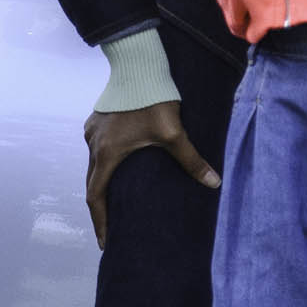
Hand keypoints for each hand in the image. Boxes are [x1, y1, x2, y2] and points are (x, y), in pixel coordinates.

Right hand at [84, 98, 219, 244]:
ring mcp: (92, 130)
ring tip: (115, 197)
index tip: (104, 242)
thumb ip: (191, 160)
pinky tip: (118, 163)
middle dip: (101, 208)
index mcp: (107, 154)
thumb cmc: (153, 98)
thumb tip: (214, 183)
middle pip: (92, 183)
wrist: (137, 65)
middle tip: (111, 228)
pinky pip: (97, 147)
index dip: (100, 222)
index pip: (96, 197)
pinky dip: (104, 161)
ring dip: (102, 182)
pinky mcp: (96, 119)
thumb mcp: (174, 132)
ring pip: (93, 164)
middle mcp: (94, 144)